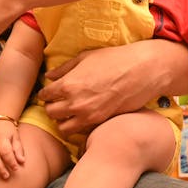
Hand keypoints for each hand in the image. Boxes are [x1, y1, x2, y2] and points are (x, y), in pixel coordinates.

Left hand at [37, 44, 157, 137]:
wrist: (142, 71)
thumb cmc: (114, 59)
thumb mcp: (85, 57)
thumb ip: (64, 69)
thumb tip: (50, 76)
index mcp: (68, 84)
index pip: (45, 96)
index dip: (46, 93)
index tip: (51, 90)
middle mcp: (75, 103)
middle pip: (50, 113)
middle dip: (52, 107)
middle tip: (58, 101)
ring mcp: (88, 115)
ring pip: (63, 128)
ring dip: (63, 120)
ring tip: (69, 112)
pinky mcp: (101, 122)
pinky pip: (80, 131)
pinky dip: (78, 125)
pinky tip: (84, 115)